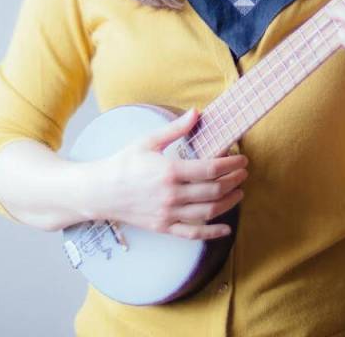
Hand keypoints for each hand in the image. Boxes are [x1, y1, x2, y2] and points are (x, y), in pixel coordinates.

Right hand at [96, 109, 247, 239]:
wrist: (101, 191)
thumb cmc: (124, 163)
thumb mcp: (148, 141)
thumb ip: (176, 128)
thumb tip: (197, 112)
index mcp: (170, 171)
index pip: (210, 168)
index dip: (231, 164)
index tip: (241, 159)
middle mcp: (171, 194)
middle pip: (213, 190)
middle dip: (234, 181)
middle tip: (244, 173)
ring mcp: (168, 213)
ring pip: (208, 212)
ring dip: (229, 203)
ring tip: (239, 192)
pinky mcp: (163, 227)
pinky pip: (193, 233)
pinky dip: (212, 232)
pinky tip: (226, 228)